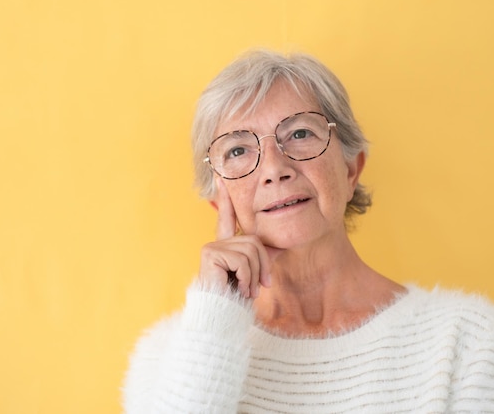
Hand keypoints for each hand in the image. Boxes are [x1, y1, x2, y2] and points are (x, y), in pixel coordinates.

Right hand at [199, 179, 271, 297]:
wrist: (220, 315)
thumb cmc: (235, 299)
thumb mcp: (253, 274)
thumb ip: (263, 257)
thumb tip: (281, 246)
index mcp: (225, 245)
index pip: (227, 217)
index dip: (225, 198)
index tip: (221, 178)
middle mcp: (217, 242)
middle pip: (254, 241)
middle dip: (263, 266)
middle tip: (260, 288)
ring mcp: (213, 247)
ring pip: (251, 250)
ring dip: (255, 276)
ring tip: (247, 291)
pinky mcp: (211, 254)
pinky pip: (242, 260)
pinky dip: (246, 278)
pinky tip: (239, 289)